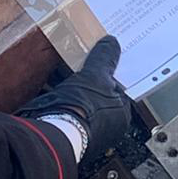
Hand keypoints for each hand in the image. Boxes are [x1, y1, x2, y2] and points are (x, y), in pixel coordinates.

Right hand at [18, 37, 133, 159]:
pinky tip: (56, 91)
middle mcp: (109, 129)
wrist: (55, 132)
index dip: (109, 74)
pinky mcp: (69, 135)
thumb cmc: (83, 108)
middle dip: (91, 83)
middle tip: (83, 67)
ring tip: (68, 76)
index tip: (101, 63)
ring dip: (76, 92)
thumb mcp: (96, 74)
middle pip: (101, 98)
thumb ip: (105, 58)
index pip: (119, 90)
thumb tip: (112, 43)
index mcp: (122, 116)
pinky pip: (69, 113)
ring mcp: (88, 134)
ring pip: (84, 105)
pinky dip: (64, 102)